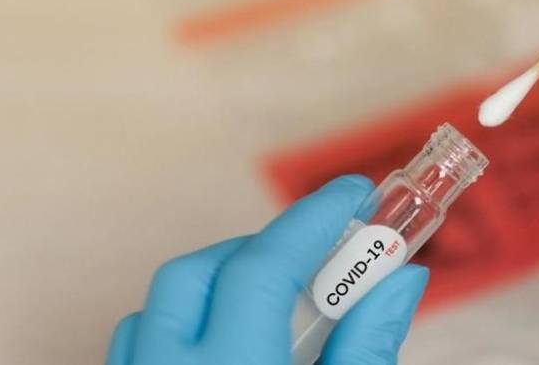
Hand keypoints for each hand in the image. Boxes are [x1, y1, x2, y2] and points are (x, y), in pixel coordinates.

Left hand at [106, 175, 428, 364]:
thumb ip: (367, 347)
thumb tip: (401, 276)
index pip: (263, 268)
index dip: (312, 219)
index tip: (355, 191)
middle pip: (196, 274)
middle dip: (261, 249)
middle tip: (319, 255)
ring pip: (157, 308)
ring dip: (218, 284)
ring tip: (277, 303)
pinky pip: (137, 345)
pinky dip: (182, 324)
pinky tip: (227, 342)